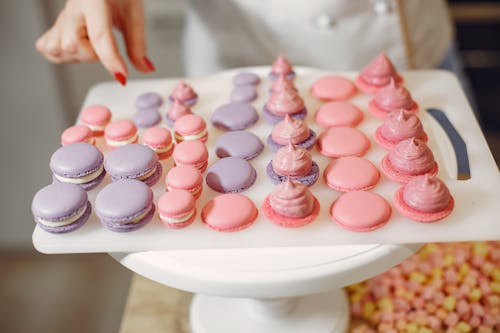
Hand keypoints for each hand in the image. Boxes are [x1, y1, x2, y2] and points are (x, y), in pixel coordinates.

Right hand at [35, 0, 154, 84]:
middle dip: (92, 55)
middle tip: (105, 47)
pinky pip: (46, 48)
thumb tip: (145, 68)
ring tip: (91, 45)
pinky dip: (62, 55)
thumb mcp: (134, 14)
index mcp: (94, 1)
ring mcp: (61, 17)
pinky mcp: (55, 25)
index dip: (111, 59)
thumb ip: (138, 44)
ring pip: (56, 49)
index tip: (122, 76)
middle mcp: (73, 8)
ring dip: (77, 56)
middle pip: (72, 45)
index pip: (99, 34)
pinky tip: (78, 47)